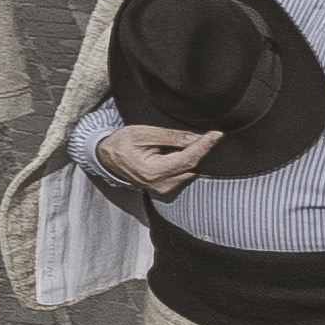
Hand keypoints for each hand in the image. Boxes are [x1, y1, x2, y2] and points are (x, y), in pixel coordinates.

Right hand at [93, 122, 218, 193]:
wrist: (107, 158)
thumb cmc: (123, 142)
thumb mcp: (144, 133)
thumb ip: (172, 137)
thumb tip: (198, 137)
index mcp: (153, 172)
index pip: (187, 159)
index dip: (204, 146)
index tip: (217, 134)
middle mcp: (160, 185)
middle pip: (191, 167)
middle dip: (200, 151)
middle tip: (205, 134)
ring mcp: (163, 190)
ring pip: (190, 172)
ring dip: (192, 157)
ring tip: (184, 143)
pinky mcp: (165, 190)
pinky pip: (184, 175)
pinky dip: (186, 163)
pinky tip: (179, 153)